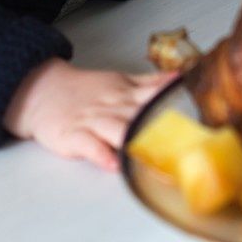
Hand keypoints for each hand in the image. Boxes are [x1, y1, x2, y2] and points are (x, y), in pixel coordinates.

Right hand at [4, 59, 177, 170]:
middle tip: (184, 145)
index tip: (199, 117)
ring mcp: (93, 122)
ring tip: (151, 154)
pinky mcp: (74, 136)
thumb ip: (149, 83)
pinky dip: (101, 154)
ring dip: (134, 141)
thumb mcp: (119, 80)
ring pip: (117, 130)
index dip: (176, 107)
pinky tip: (112, 163)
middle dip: (162, 130)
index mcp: (126, 94)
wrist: (41, 90)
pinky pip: (89, 145)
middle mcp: (113, 107)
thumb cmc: (84, 91)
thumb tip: (178, 78)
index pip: (156, 98)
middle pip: (141, 116)